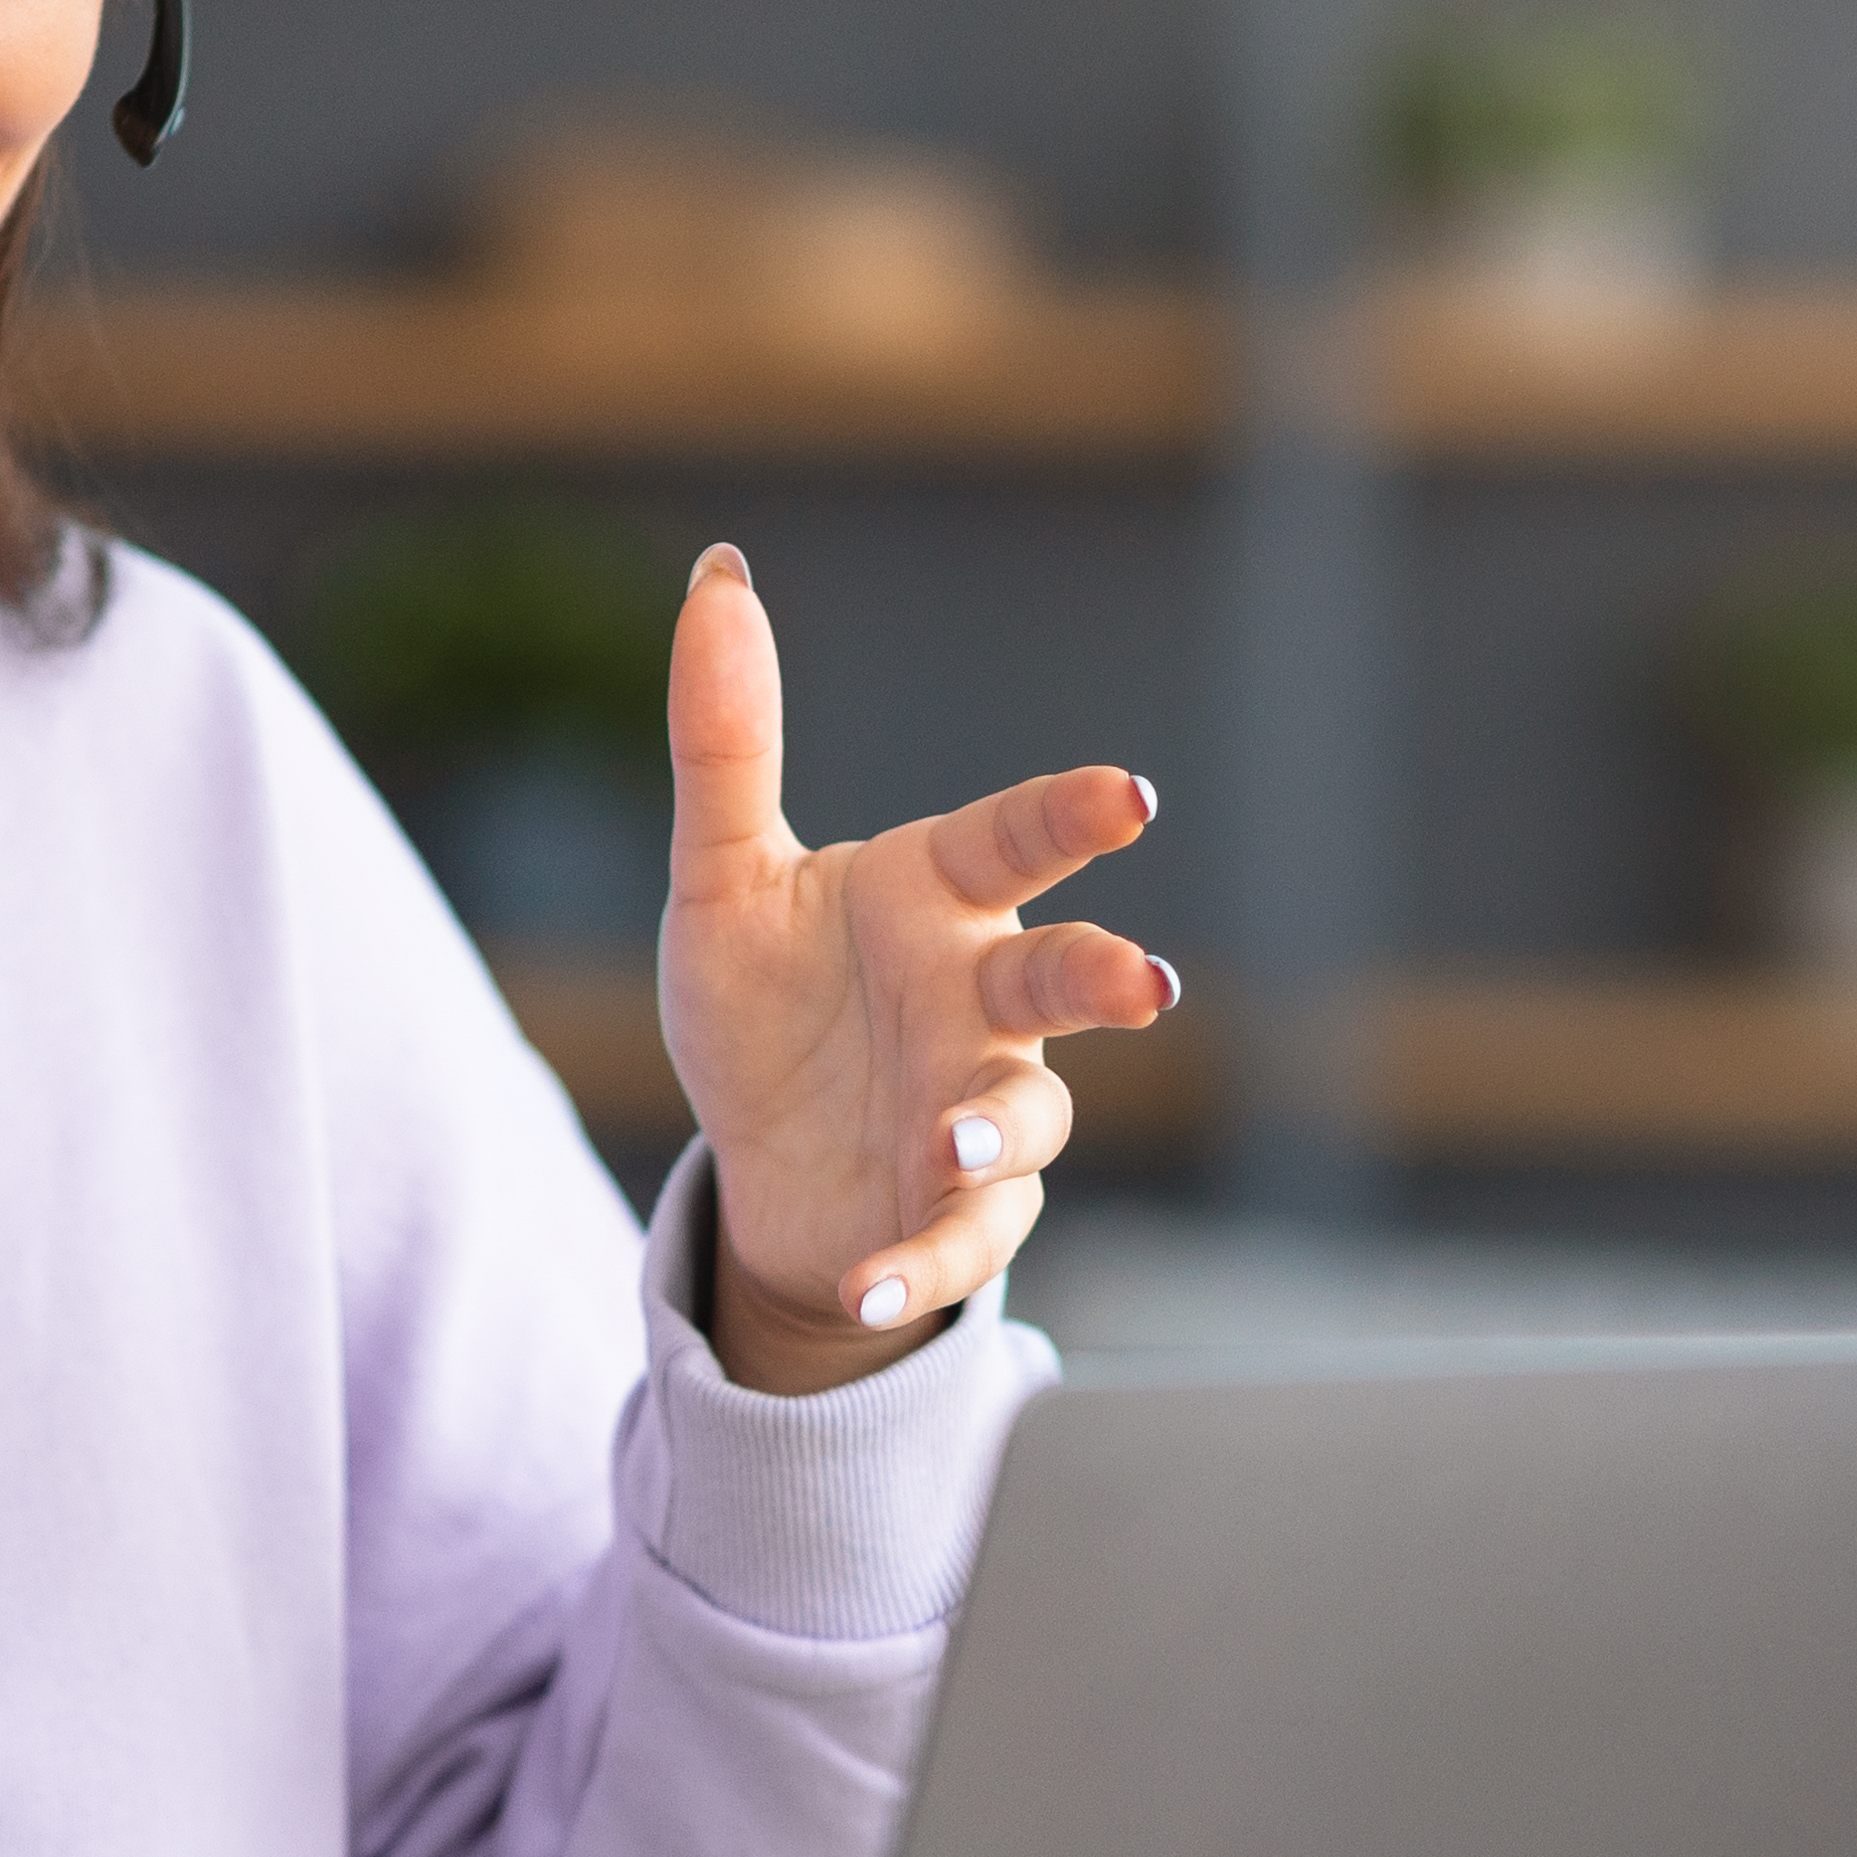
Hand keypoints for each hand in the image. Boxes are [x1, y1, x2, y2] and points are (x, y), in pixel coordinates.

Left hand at [653, 545, 1174, 1398]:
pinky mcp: (957, 1212)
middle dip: (1104, 974)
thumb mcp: (723, 879)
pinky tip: (864, 1282)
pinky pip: (956, 1238)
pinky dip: (917, 1262)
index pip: (1014, 838)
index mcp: (936, 898)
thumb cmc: (768, 1004)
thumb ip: (726, 743)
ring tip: (950, 1150)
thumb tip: (714, 574)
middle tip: (1142, 983)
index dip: (1071, 815)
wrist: (763, 1167)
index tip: (1128, 794)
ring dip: (996, 1133)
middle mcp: (980, 996)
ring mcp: (981, 1106)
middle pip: (1061, 974)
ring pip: (1028, 1112)